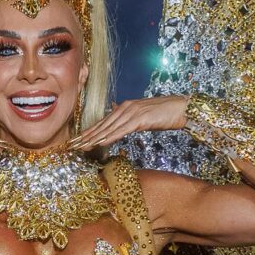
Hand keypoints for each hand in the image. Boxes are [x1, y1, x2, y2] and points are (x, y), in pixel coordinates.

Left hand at [70, 96, 190, 150]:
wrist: (182, 107)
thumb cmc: (165, 113)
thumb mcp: (143, 114)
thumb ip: (130, 118)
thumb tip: (119, 121)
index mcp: (124, 107)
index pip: (103, 121)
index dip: (89, 131)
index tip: (77, 140)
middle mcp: (124, 108)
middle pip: (101, 125)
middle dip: (86, 136)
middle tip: (72, 145)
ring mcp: (132, 113)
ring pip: (109, 128)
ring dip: (94, 139)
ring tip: (82, 147)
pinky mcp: (140, 119)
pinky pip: (122, 130)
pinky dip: (110, 137)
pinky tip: (100, 143)